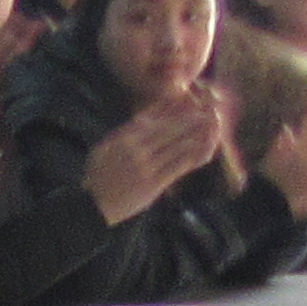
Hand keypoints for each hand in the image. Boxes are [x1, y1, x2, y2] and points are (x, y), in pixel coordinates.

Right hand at [80, 87, 224, 222]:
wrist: (91, 206)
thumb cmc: (98, 176)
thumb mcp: (105, 147)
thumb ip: (125, 131)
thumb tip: (145, 116)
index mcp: (124, 137)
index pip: (155, 116)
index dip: (176, 107)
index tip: (192, 100)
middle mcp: (136, 148)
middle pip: (171, 127)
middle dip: (193, 117)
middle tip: (212, 109)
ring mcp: (146, 165)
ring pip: (179, 144)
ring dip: (200, 133)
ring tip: (215, 124)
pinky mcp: (154, 183)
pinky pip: (180, 166)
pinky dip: (196, 155)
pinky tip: (209, 148)